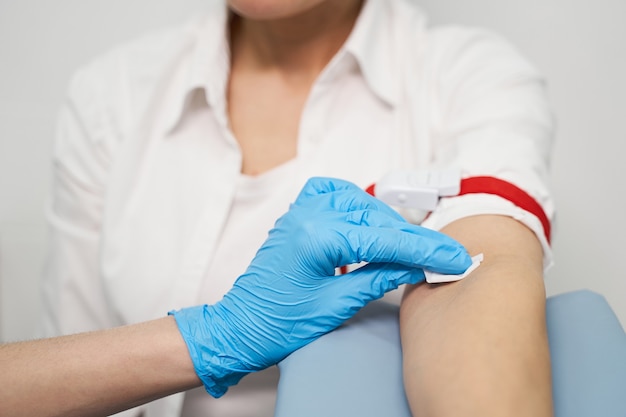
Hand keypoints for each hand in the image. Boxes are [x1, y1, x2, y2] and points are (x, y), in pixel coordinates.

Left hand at [170, 177, 470, 396]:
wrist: (241, 327)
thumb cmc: (280, 322)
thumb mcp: (339, 304)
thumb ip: (380, 277)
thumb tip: (417, 264)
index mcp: (318, 236)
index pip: (387, 240)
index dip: (426, 250)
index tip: (455, 258)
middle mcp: (309, 214)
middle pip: (378, 219)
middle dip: (413, 239)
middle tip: (443, 256)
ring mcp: (301, 211)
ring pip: (361, 204)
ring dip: (389, 222)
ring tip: (412, 245)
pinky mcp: (298, 215)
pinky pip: (335, 194)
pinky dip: (358, 203)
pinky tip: (371, 216)